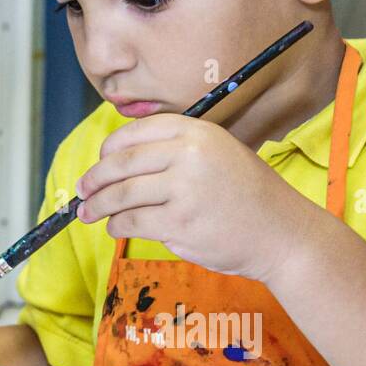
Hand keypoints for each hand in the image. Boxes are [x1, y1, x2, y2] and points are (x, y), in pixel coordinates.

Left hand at [75, 113, 325, 282]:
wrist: (282, 233)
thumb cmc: (246, 196)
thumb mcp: (217, 154)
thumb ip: (175, 151)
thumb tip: (117, 160)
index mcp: (196, 132)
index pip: (135, 133)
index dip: (109, 150)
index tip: (99, 163)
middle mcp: (188, 154)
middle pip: (121, 163)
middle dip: (95, 179)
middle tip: (82, 191)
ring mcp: (184, 189)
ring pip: (122, 194)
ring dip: (99, 206)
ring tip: (88, 213)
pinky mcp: (180, 222)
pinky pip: (132, 221)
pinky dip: (117, 225)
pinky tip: (116, 228)